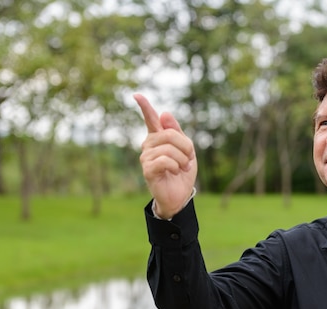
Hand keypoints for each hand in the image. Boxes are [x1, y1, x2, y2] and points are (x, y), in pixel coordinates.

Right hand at [134, 94, 197, 218]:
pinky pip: (165, 160)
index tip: (137, 95)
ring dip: (182, 159)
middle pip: (169, 134)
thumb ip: (177, 132)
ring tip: (182, 168)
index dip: (145, 107)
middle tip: (189, 159)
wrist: (180, 195)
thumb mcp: (186, 149)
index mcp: (158, 138)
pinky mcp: (147, 169)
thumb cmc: (182, 171)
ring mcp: (146, 157)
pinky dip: (176, 166)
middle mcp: (149, 145)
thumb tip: (164, 113)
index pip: (150, 119)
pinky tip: (174, 172)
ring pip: (169, 148)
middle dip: (185, 146)